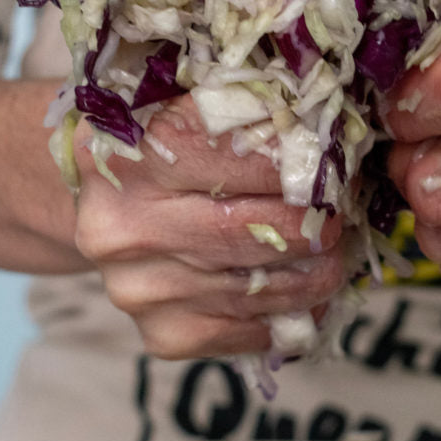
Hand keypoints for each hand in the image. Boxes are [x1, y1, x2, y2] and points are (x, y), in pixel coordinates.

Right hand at [73, 95, 344, 357]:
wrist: (103, 209)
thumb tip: (329, 130)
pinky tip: (308, 287)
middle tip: (338, 206)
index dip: (294, 153)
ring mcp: (142, 289)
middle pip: (253, 227)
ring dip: (319, 267)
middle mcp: (125, 227)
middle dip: (314, 218)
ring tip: (334, 246)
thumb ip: (243, 109)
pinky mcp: (166, 334)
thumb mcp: (180, 106)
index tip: (328, 154)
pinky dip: (298, 309)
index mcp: (127, 152)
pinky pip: (257, 330)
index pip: (233, 150)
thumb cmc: (157, 149)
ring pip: (264, 285)